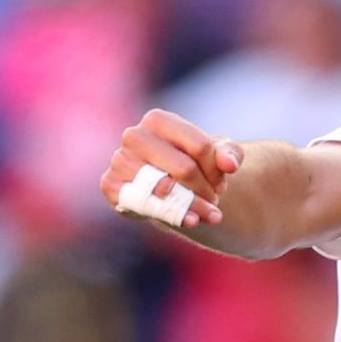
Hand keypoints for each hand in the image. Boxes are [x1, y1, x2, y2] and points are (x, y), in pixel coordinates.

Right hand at [102, 108, 241, 231]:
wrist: (167, 185)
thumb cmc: (193, 163)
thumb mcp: (218, 154)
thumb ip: (230, 153)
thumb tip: (229, 164)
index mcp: (158, 120)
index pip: (200, 147)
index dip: (217, 170)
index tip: (221, 181)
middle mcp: (134, 135)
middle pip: (185, 169)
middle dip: (206, 190)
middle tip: (214, 198)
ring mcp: (119, 160)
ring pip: (165, 190)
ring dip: (194, 206)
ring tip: (210, 213)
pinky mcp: (110, 185)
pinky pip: (144, 204)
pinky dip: (171, 215)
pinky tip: (191, 221)